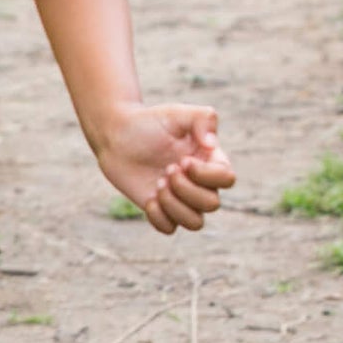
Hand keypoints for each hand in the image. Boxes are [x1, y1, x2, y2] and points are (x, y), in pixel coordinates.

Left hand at [93, 103, 236, 233]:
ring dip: (175, 206)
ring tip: (158, 185)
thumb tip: (212, 145)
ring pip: (195, 222)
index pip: (226, 179)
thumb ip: (203, 119)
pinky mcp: (160, 209)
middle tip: (166, 170)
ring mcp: (180, 199)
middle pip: (212, 204)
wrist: (116, 135)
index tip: (183, 160)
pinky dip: (159, 217)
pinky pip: (170, 228)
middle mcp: (199, 183)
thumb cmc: (149, 122)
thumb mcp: (177, 113)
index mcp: (209, 161)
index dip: (206, 175)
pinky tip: (149, 198)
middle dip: (186, 189)